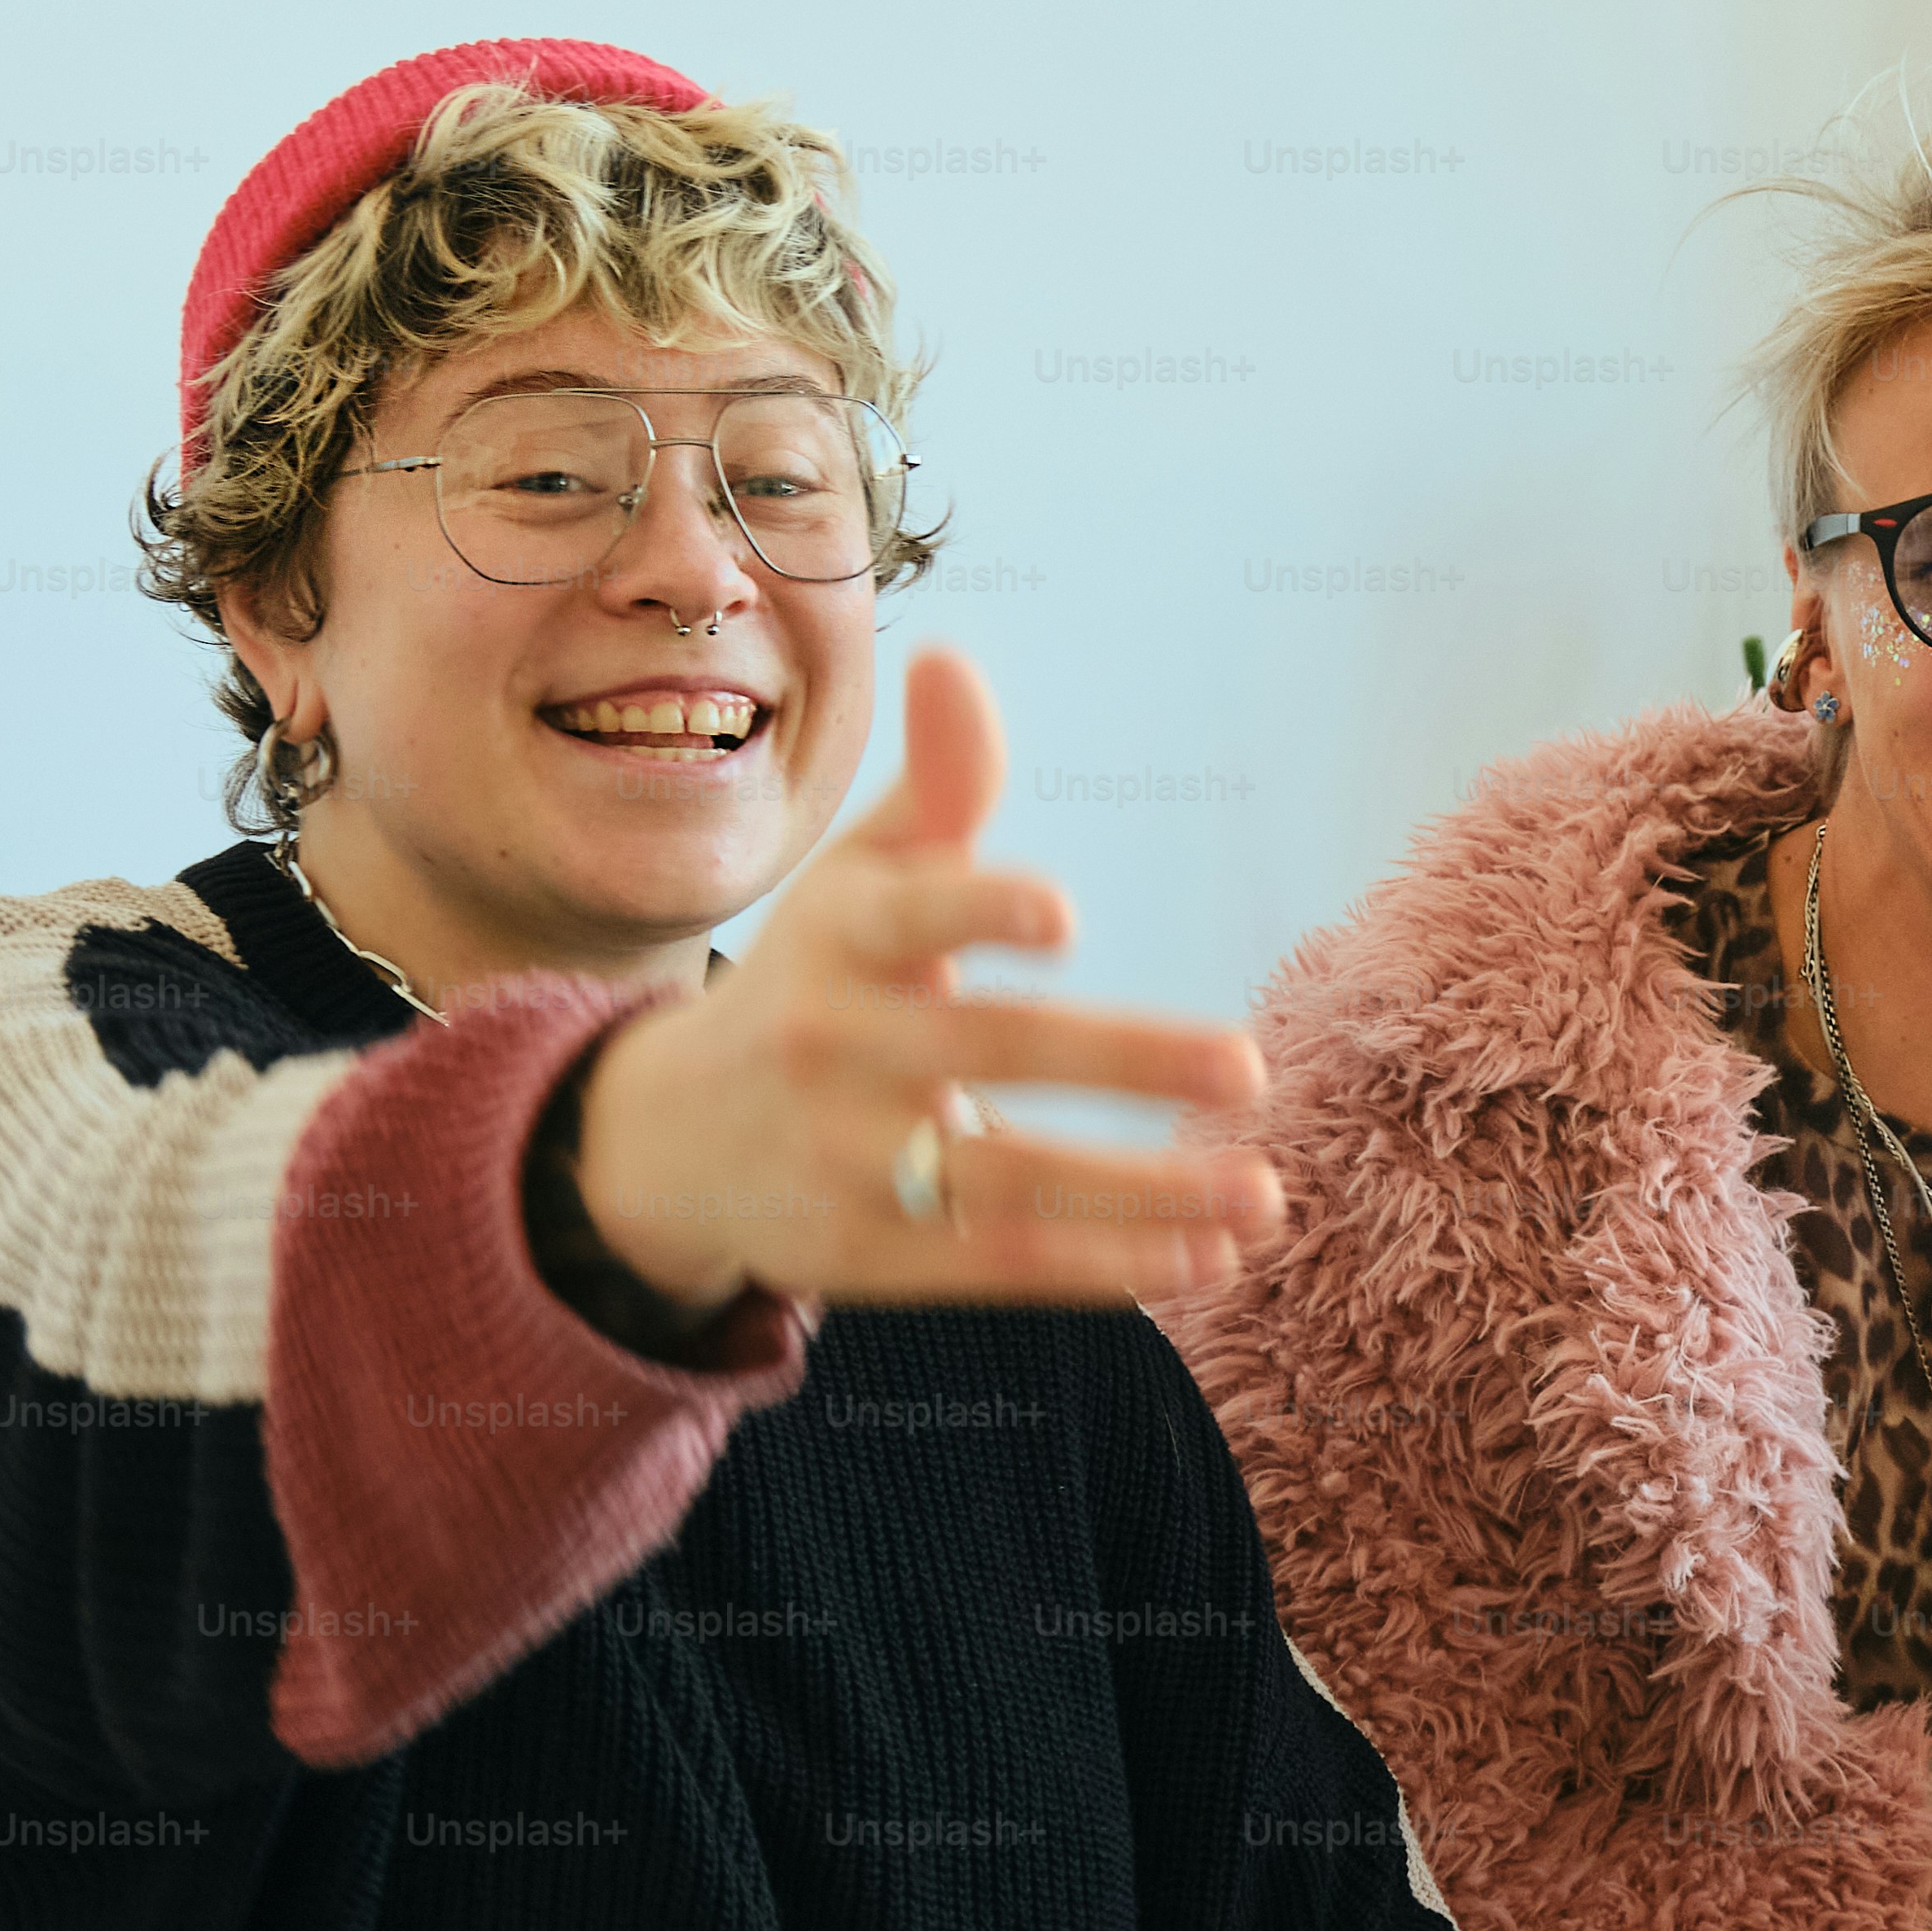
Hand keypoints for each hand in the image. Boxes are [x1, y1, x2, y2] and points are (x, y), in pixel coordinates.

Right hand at [573, 647, 1287, 1306]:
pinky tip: (1208, 1262)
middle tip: (1247, 1066)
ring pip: (1008, 1181)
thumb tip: (953, 662)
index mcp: (840, 938)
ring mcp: (850, 1160)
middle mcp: (837, 1048)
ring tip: (1262, 1195)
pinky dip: (1105, 1268)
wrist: (668, 1142)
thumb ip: (935, 785)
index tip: (1061, 915)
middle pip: (988, 1054)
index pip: (908, 918)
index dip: (979, 911)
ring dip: (1143, 1194)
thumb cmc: (811, 981)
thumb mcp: (854, 881)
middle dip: (1120, 1060)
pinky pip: (999, 1262)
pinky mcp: (871, 1256)